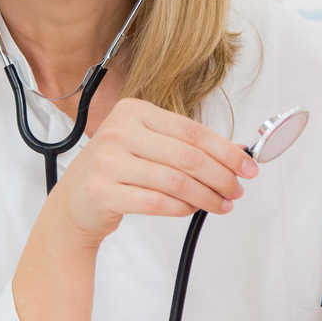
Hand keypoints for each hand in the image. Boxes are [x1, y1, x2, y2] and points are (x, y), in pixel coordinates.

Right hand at [51, 98, 257, 244]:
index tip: (248, 166)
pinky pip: (156, 202)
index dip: (226, 150)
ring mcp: (107, 161)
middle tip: (237, 190)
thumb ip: (184, 146)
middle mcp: (119, 131)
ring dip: (206, 196)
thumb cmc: (117, 171)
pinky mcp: (102, 191)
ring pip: (175, 181)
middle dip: (221, 176)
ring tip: (221, 204)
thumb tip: (235, 153)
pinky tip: (193, 210)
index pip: (192, 131)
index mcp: (134, 111)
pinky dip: (182, 208)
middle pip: (187, 156)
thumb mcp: (147, 145)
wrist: (73, 202)